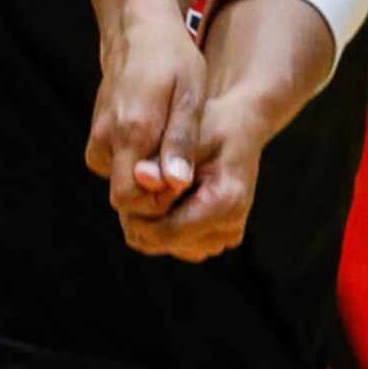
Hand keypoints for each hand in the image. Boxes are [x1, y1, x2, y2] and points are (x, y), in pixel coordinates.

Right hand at [87, 0, 206, 239]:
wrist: (139, 33)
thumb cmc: (173, 61)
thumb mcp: (190, 96)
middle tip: (185, 167)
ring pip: (122, 185)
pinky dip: (138, 168)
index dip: (159, 201)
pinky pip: (117, 170)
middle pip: (125, 197)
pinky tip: (160, 146)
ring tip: (175, 151)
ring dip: (149, 180)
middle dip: (156, 195)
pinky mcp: (96, 139)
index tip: (184, 180)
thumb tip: (174, 184)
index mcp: (130, 130)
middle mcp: (105, 138)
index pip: (130, 197)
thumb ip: (180, 142)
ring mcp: (97, 138)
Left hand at [118, 93, 262, 262]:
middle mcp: (228, 230)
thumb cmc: (211, 123)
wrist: (239, 126)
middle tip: (138, 176)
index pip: (162, 232)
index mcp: (226, 205)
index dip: (135, 212)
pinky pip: (170, 243)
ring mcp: (222, 239)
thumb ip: (161, 157)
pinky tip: (164, 193)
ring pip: (159, 245)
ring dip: (147, 218)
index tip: (128, 181)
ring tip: (153, 181)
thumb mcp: (185, 130)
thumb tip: (139, 177)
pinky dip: (159, 222)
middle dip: (138, 214)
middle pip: (157, 242)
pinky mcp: (213, 240)